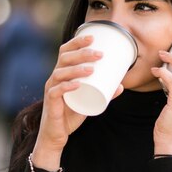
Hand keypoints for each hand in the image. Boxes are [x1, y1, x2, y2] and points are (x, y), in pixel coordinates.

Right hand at [32, 34, 122, 169]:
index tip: (93, 37)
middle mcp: (55, 77)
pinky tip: (77, 84)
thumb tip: (121, 85)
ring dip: (77, 69)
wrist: (57, 134)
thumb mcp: (90, 100)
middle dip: (82, 53)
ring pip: (60, 73)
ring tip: (92, 68)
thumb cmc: (71, 113)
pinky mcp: (51, 102)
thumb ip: (104, 93)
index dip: (77, 42)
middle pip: (64, 58)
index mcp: (62, 72)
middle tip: (99, 54)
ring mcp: (51, 89)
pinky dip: (67, 87)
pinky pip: (56, 91)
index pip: (66, 51)